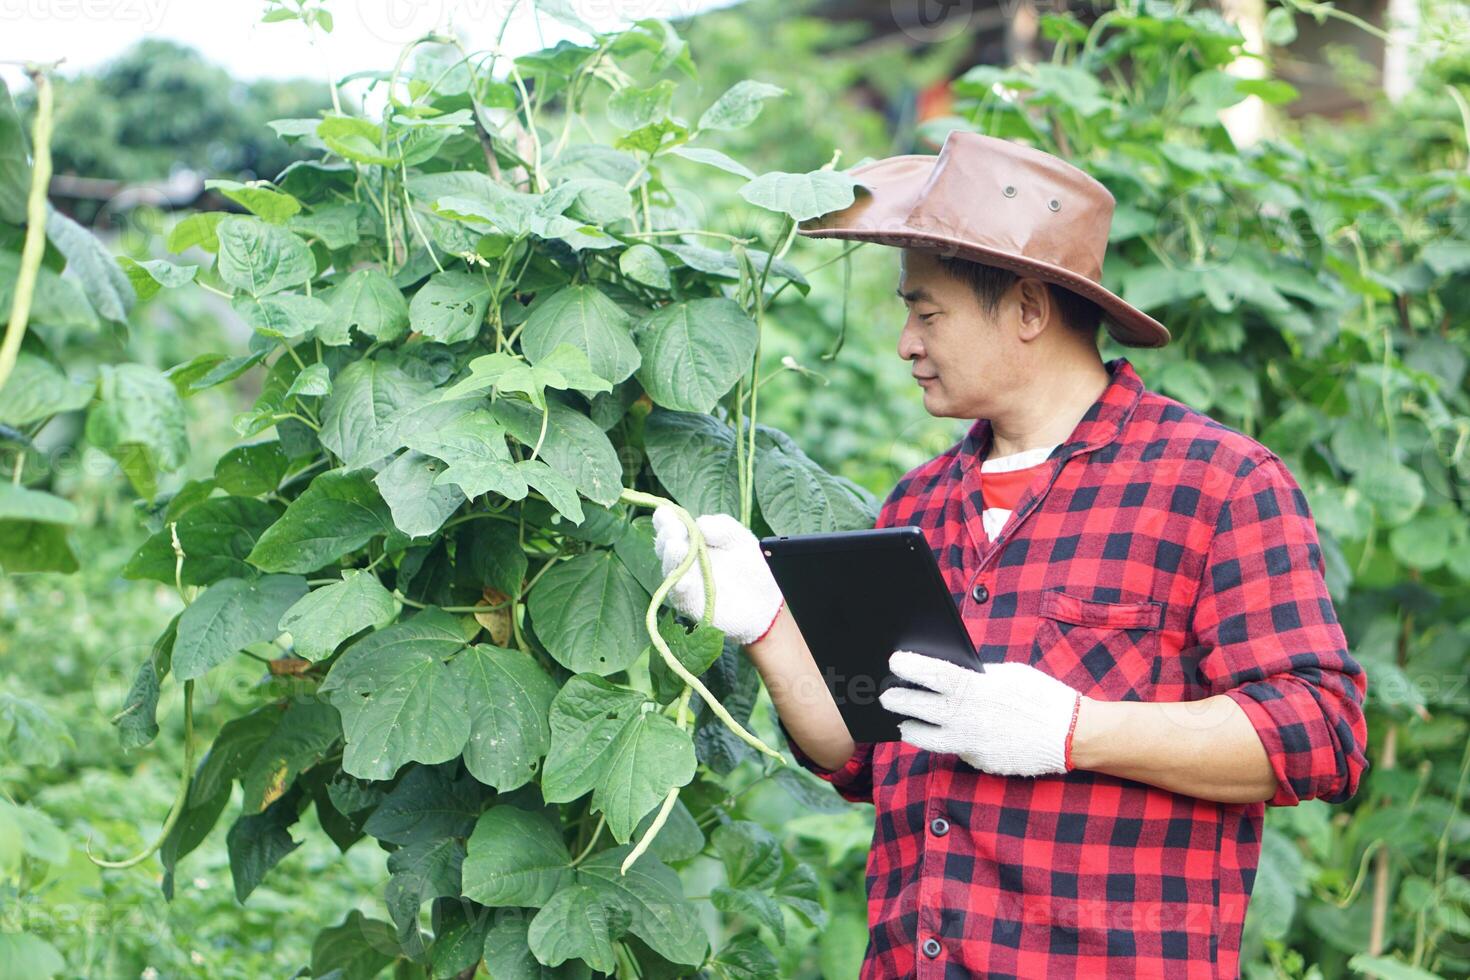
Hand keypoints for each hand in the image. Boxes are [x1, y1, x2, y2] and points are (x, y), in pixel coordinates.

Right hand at [651, 505, 783, 646]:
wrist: (766, 600)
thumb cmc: (751, 565)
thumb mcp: (740, 538)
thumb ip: (723, 526)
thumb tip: (700, 524)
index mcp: (692, 539)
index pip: (671, 526)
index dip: (665, 519)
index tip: (667, 513)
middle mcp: (683, 560)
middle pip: (665, 546)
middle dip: (666, 535)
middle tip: (673, 529)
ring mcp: (685, 582)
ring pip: (670, 570)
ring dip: (671, 558)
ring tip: (676, 546)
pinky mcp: (691, 604)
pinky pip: (680, 596)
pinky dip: (679, 587)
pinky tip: (683, 580)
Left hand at [877, 651, 1083, 775]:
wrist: (1070, 735)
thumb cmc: (1041, 697)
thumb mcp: (1009, 674)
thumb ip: (978, 677)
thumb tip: (953, 675)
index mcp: (975, 688)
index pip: (933, 674)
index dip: (910, 666)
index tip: (894, 661)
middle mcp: (967, 717)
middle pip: (919, 708)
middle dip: (898, 700)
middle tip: (886, 696)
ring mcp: (971, 743)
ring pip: (927, 738)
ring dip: (912, 729)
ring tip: (905, 723)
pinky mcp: (979, 762)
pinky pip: (956, 750)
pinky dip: (950, 741)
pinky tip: (946, 734)